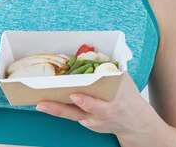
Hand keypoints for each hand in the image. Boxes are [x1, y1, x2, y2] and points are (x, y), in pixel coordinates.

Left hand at [35, 72, 151, 136]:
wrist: (135, 122)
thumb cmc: (128, 97)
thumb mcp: (125, 81)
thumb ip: (112, 69)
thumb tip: (95, 53)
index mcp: (113, 105)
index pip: (98, 105)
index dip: (86, 102)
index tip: (75, 96)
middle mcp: (100, 116)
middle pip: (79, 113)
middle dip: (61, 109)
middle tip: (45, 103)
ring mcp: (93, 122)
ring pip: (72, 116)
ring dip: (55, 110)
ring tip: (40, 104)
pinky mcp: (87, 124)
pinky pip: (72, 115)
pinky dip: (60, 110)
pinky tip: (47, 103)